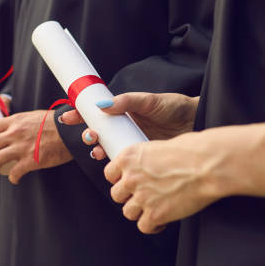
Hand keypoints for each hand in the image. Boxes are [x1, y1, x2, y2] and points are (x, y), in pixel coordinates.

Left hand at [0, 110, 72, 183]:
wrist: (71, 131)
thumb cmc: (56, 124)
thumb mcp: (32, 117)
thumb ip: (19, 123)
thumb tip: (10, 130)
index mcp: (15, 121)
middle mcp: (15, 133)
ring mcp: (22, 147)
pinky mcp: (31, 160)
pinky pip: (14, 172)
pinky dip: (11, 178)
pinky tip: (14, 179)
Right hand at [61, 92, 198, 159]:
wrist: (197, 123)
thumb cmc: (174, 107)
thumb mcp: (149, 101)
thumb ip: (127, 101)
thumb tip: (102, 105)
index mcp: (121, 112)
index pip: (94, 113)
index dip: (79, 115)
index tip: (67, 117)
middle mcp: (122, 128)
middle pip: (97, 133)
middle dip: (87, 135)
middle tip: (90, 135)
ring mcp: (129, 143)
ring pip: (106, 149)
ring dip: (97, 150)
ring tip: (98, 150)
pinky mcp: (139, 158)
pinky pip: (121, 163)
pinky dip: (113, 164)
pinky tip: (112, 164)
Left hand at [104, 129, 232, 233]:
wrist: (207, 165)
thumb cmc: (191, 152)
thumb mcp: (158, 147)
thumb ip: (145, 160)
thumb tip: (146, 167)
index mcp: (128, 157)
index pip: (109, 174)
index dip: (119, 180)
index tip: (127, 183)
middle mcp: (130, 178)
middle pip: (116, 195)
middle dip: (129, 197)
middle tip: (143, 196)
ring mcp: (141, 197)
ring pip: (128, 212)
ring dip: (140, 212)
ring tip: (154, 208)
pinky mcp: (155, 214)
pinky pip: (144, 227)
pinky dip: (152, 226)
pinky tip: (162, 220)